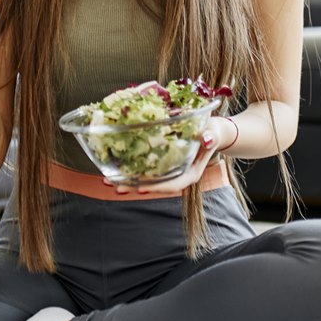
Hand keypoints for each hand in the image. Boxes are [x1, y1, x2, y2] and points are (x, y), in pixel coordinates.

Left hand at [103, 116, 234, 195]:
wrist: (211, 130)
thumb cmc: (212, 131)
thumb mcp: (212, 132)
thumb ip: (211, 137)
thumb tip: (206, 138)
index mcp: (190, 173)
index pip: (174, 184)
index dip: (157, 188)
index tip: (141, 189)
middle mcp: (177, 175)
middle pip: (155, 186)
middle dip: (135, 187)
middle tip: (115, 186)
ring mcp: (168, 171)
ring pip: (147, 181)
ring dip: (128, 181)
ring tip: (107, 181)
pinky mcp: (161, 164)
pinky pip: (145, 170)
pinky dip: (130, 170)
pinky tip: (114, 168)